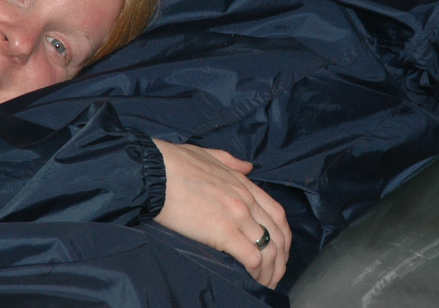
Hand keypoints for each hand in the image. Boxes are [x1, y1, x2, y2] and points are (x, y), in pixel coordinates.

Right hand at [152, 140, 290, 288]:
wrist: (156, 172)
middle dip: (281, 257)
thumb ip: (232, 162)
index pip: (276, 212)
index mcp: (243, 183)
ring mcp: (237, 216)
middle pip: (278, 233)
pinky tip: (253, 280)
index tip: (279, 248)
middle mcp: (246, 200)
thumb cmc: (175, 163)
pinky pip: (252, 257)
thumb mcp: (210, 155)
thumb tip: (248, 167)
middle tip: (276, 272)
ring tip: (266, 283)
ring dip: (272, 270)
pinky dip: (258, 272)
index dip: (282, 234)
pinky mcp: (224, 232)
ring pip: (269, 248)